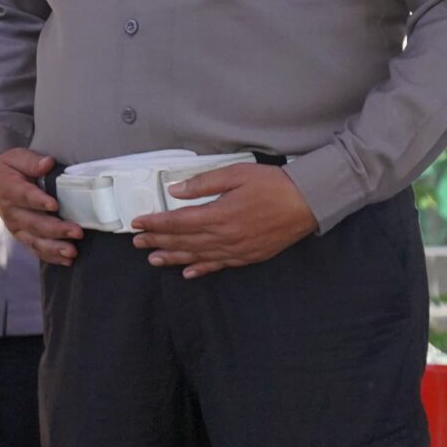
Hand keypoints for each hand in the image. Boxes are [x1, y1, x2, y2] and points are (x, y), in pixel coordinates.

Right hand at [0, 150, 82, 264]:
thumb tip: (47, 163)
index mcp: (9, 189)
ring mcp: (16, 227)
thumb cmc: (8, 169)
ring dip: (54, 248)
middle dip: (56, 229)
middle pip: (34, 223)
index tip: (55, 205)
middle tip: (77, 231)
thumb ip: (32, 161)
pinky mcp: (21, 236)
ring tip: (72, 252)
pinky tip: (66, 260)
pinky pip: (35, 249)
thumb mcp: (16, 157)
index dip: (39, 201)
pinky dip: (50, 256)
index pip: (25, 196)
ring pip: (35, 240)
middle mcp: (11, 212)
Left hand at [130, 163, 316, 277]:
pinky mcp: (248, 256)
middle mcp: (225, 237)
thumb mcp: (236, 174)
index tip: (138, 223)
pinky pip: (219, 266)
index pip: (178, 222)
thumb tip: (176, 191)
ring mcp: (237, 250)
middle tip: (138, 243)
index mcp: (219, 215)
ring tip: (154, 259)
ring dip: (174, 258)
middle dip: (158, 241)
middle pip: (184, 241)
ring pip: (198, 256)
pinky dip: (201, 269)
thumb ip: (204, 184)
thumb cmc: (273, 185)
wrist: (307, 203)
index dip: (155, 223)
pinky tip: (189, 272)